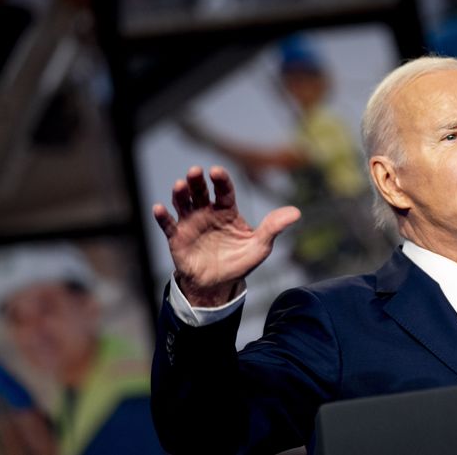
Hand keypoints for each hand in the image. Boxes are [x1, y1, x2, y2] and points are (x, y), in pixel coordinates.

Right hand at [153, 166, 299, 306]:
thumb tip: (297, 212)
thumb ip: (274, 228)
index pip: (224, 190)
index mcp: (227, 210)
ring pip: (183, 203)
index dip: (220, 180)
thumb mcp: (260, 247)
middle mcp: (207, 212)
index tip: (217, 171)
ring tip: (179, 186)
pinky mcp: (177, 237)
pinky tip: (159, 209)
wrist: (218, 285)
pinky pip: (167, 225)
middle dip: (197, 180)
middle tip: (195, 172)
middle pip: (200, 191)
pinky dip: (162, 216)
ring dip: (180, 194)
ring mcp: (191, 223)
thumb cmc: (240, 262)